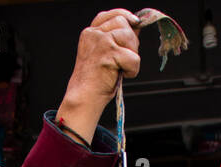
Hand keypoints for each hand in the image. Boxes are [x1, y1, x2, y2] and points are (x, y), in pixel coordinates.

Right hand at [55, 9, 140, 142]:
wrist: (85, 97)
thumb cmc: (95, 80)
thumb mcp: (106, 54)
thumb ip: (118, 38)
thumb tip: (136, 26)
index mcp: (90, 32)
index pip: (112, 14)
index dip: (126, 16)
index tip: (135, 23)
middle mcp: (94, 33)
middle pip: (124, 23)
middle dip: (131, 41)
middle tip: (125, 59)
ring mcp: (101, 41)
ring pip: (130, 37)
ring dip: (132, 55)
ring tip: (122, 68)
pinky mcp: (109, 53)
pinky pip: (134, 58)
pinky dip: (133, 70)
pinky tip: (123, 75)